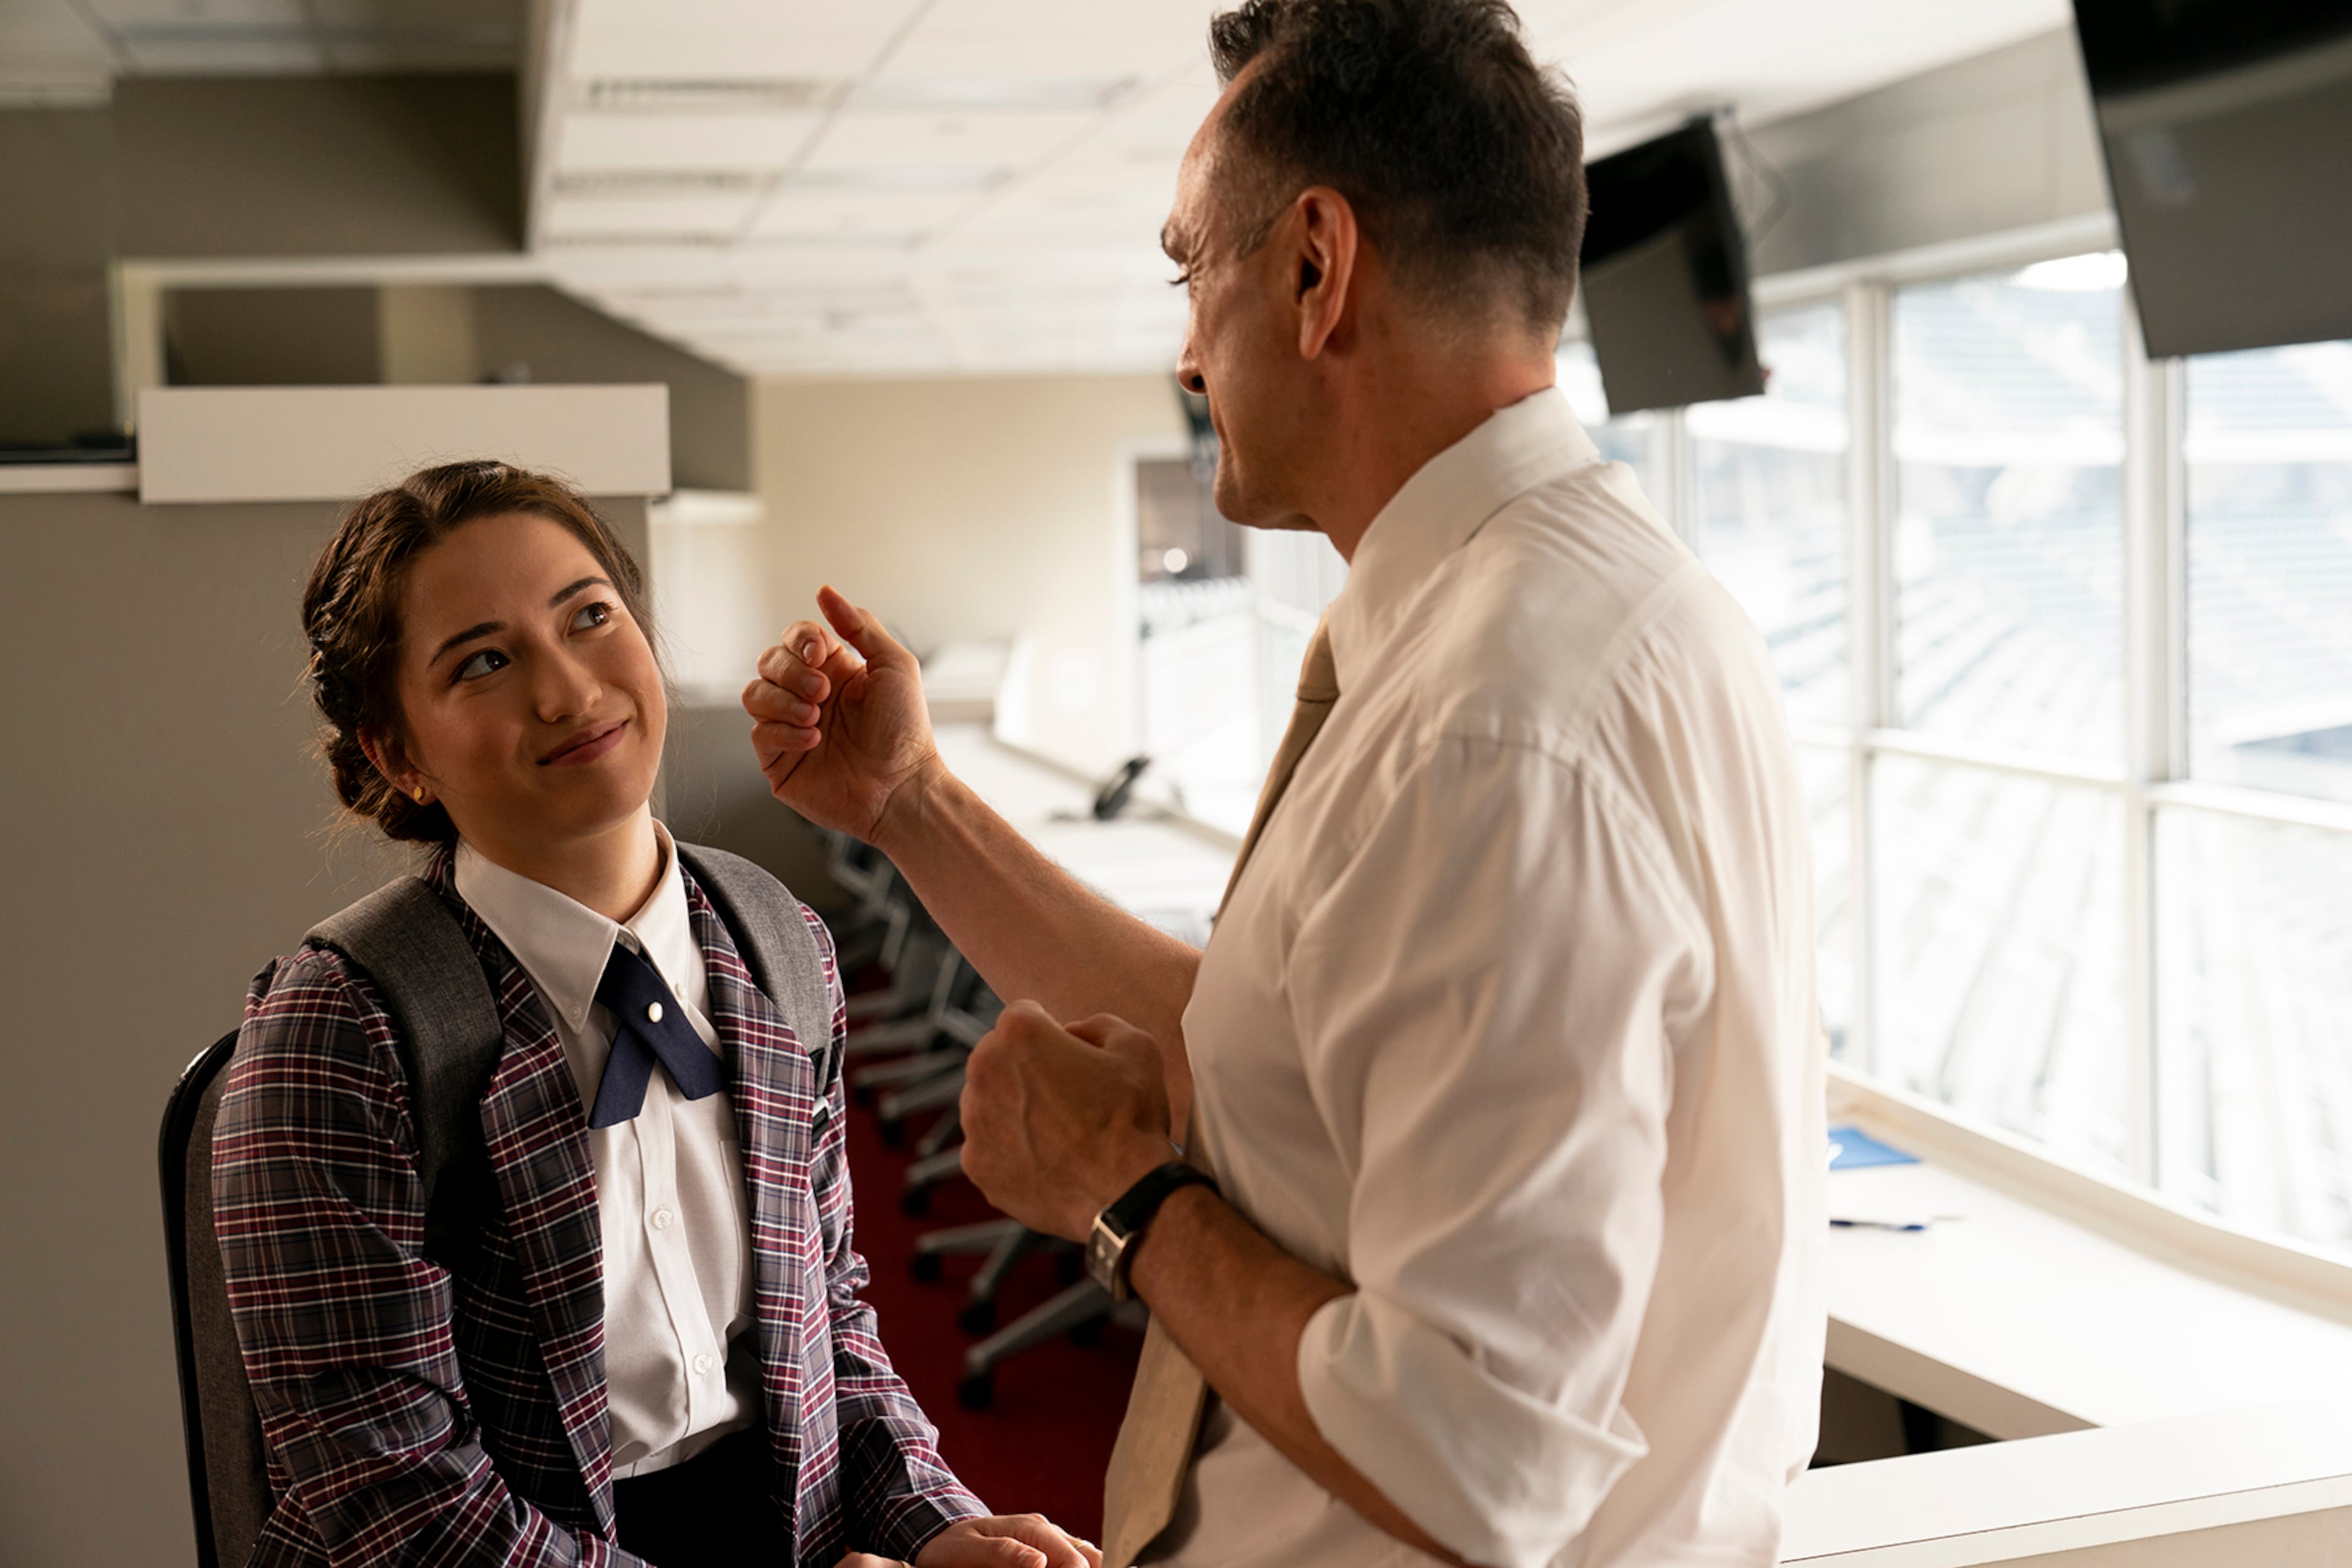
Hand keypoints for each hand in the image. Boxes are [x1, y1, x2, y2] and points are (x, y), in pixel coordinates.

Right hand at [743, 585, 943, 846]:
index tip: (821, 652)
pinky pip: (758, 733)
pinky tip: (814, 741)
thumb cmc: (905, 731)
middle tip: (823, 692)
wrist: (902, 787)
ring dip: (784, 702)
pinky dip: (784, 732)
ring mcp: (790, 727)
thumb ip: (860, 625)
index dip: (800, 639)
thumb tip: (825, 592)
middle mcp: (807, 696)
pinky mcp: (779, 760)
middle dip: (792, 672)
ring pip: (754, 694)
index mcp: (832, 670)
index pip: (794, 638)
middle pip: (768, 661)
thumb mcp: (894, 665)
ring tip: (816, 718)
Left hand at [915, 1514, 1102, 1567]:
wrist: (942, 1535)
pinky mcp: (1046, 1550)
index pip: (1075, 1560)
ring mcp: (1048, 1540)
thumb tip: (1039, 1561)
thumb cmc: (951, 1545)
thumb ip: (1003, 1553)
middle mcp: (1046, 1531)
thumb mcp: (968, 1550)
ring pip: (1085, 1559)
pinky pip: (1069, 1561)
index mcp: (1032, 1528)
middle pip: (1089, 1558)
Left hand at [960, 1003, 1175, 1242]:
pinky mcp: (975, 1163)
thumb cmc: (1131, 1119)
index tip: (1069, 1055)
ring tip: (1058, 1131)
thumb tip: (1073, 1032)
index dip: (1052, 1032)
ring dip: (1014, 1107)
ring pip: (989, 1101)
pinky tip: (1046, 1158)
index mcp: (1019, 1034)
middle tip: (1066, 1096)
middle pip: (999, 1057)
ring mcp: (975, 1121)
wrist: (1125, 1193)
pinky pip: (989, 1144)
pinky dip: (1011, 1148)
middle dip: (1026, 1068)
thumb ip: (1098, 1025)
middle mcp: (984, 1071)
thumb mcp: (1136, 1047)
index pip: (1024, 1014)